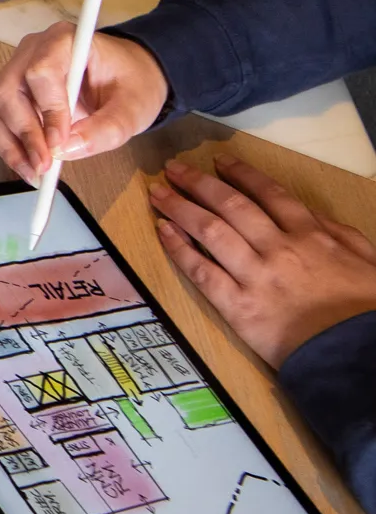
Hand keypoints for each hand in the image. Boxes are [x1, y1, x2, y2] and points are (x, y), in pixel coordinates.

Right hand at [0, 27, 169, 182]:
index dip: (47, 111)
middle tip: (44, 167)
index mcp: (65, 40)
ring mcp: (16, 69)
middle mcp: (33, 50)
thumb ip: (106, 128)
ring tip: (35, 172)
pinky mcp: (10, 92)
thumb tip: (66, 150)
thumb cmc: (131, 83)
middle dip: (25, 134)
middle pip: (8, 92)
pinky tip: (27, 164)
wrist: (126, 78)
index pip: (40, 72)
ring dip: (10, 144)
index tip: (60, 143)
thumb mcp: (133, 108)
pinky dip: (8, 146)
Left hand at [149, 157, 375, 367]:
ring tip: (157, 193)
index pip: (268, 194)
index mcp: (310, 234)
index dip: (240, 174)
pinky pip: (201, 271)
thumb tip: (310, 214)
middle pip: (230, 205)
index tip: (217, 162)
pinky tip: (162, 231)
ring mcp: (255, 275)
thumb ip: (335, 231)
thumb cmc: (365, 307)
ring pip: (209, 231)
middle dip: (198, 183)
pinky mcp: (238, 306)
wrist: (355, 351)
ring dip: (180, 208)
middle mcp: (278, 248)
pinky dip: (178, 248)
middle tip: (172, 169)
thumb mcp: (364, 258)